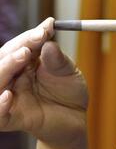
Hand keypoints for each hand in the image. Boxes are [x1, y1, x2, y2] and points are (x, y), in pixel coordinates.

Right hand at [0, 17, 87, 146]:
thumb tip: (48, 39)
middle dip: (14, 50)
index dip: (30, 37)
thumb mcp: (69, 73)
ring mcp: (8, 98)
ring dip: (3, 69)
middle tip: (30, 45)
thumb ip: (58, 59)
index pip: (18, 46)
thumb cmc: (69, 93)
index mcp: (21, 63)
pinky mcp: (10, 119)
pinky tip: (8, 96)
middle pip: (1, 60)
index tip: (47, 28)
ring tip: (22, 57)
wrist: (75, 120)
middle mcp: (11, 78)